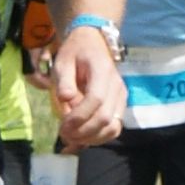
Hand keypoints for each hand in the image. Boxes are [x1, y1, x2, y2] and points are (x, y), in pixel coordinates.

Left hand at [50, 24, 126, 147]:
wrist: (92, 45)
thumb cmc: (75, 54)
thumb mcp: (63, 61)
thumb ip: (64, 81)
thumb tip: (66, 99)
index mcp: (102, 70)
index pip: (96, 99)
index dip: (80, 116)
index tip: (63, 126)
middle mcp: (117, 85)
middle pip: (105, 117)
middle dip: (83, 131)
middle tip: (63, 134)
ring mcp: (121, 98)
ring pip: (113, 127)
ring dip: (91, 138)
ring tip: (71, 139)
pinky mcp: (120, 107)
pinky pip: (114, 128)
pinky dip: (98, 138)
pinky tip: (82, 139)